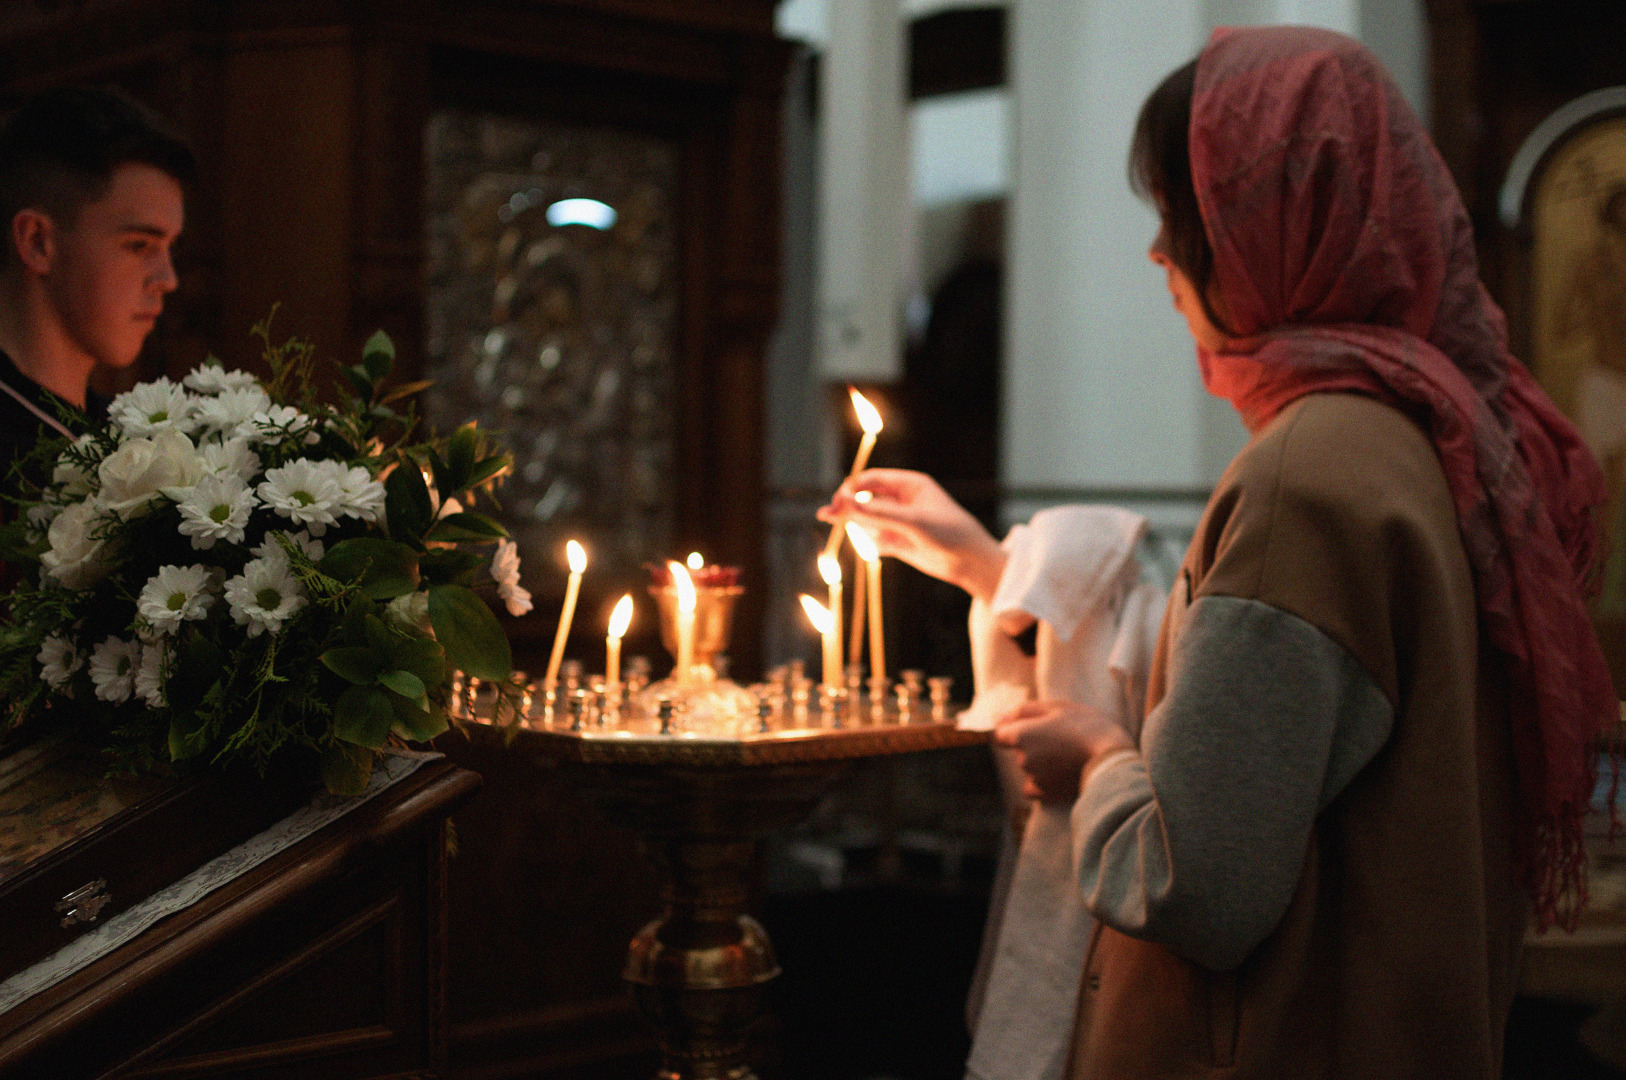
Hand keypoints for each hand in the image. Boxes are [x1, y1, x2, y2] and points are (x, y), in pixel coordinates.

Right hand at [817, 468, 1005, 601]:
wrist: (971, 563)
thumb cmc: (950, 533)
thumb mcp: (914, 522)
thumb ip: (880, 513)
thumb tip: (847, 503)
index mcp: (910, 485)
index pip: (873, 480)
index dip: (853, 489)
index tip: (838, 501)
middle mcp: (903, 501)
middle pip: (867, 498)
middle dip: (847, 504)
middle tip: (827, 514)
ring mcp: (901, 522)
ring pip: (869, 519)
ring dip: (852, 520)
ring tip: (827, 518)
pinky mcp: (901, 542)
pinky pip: (876, 538)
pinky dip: (867, 541)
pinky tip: (862, 544)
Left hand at [993, 700, 1132, 803]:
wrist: (1112, 758)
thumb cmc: (1086, 726)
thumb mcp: (1055, 707)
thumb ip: (1021, 711)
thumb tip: (997, 718)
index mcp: (1021, 735)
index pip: (1000, 734)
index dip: (1015, 728)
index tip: (1035, 726)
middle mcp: (1022, 759)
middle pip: (1018, 750)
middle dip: (1032, 743)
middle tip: (1061, 737)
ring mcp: (1034, 778)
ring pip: (1029, 767)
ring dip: (1041, 761)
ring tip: (1068, 754)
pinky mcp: (1046, 794)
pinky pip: (1033, 787)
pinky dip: (1043, 780)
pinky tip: (1061, 772)